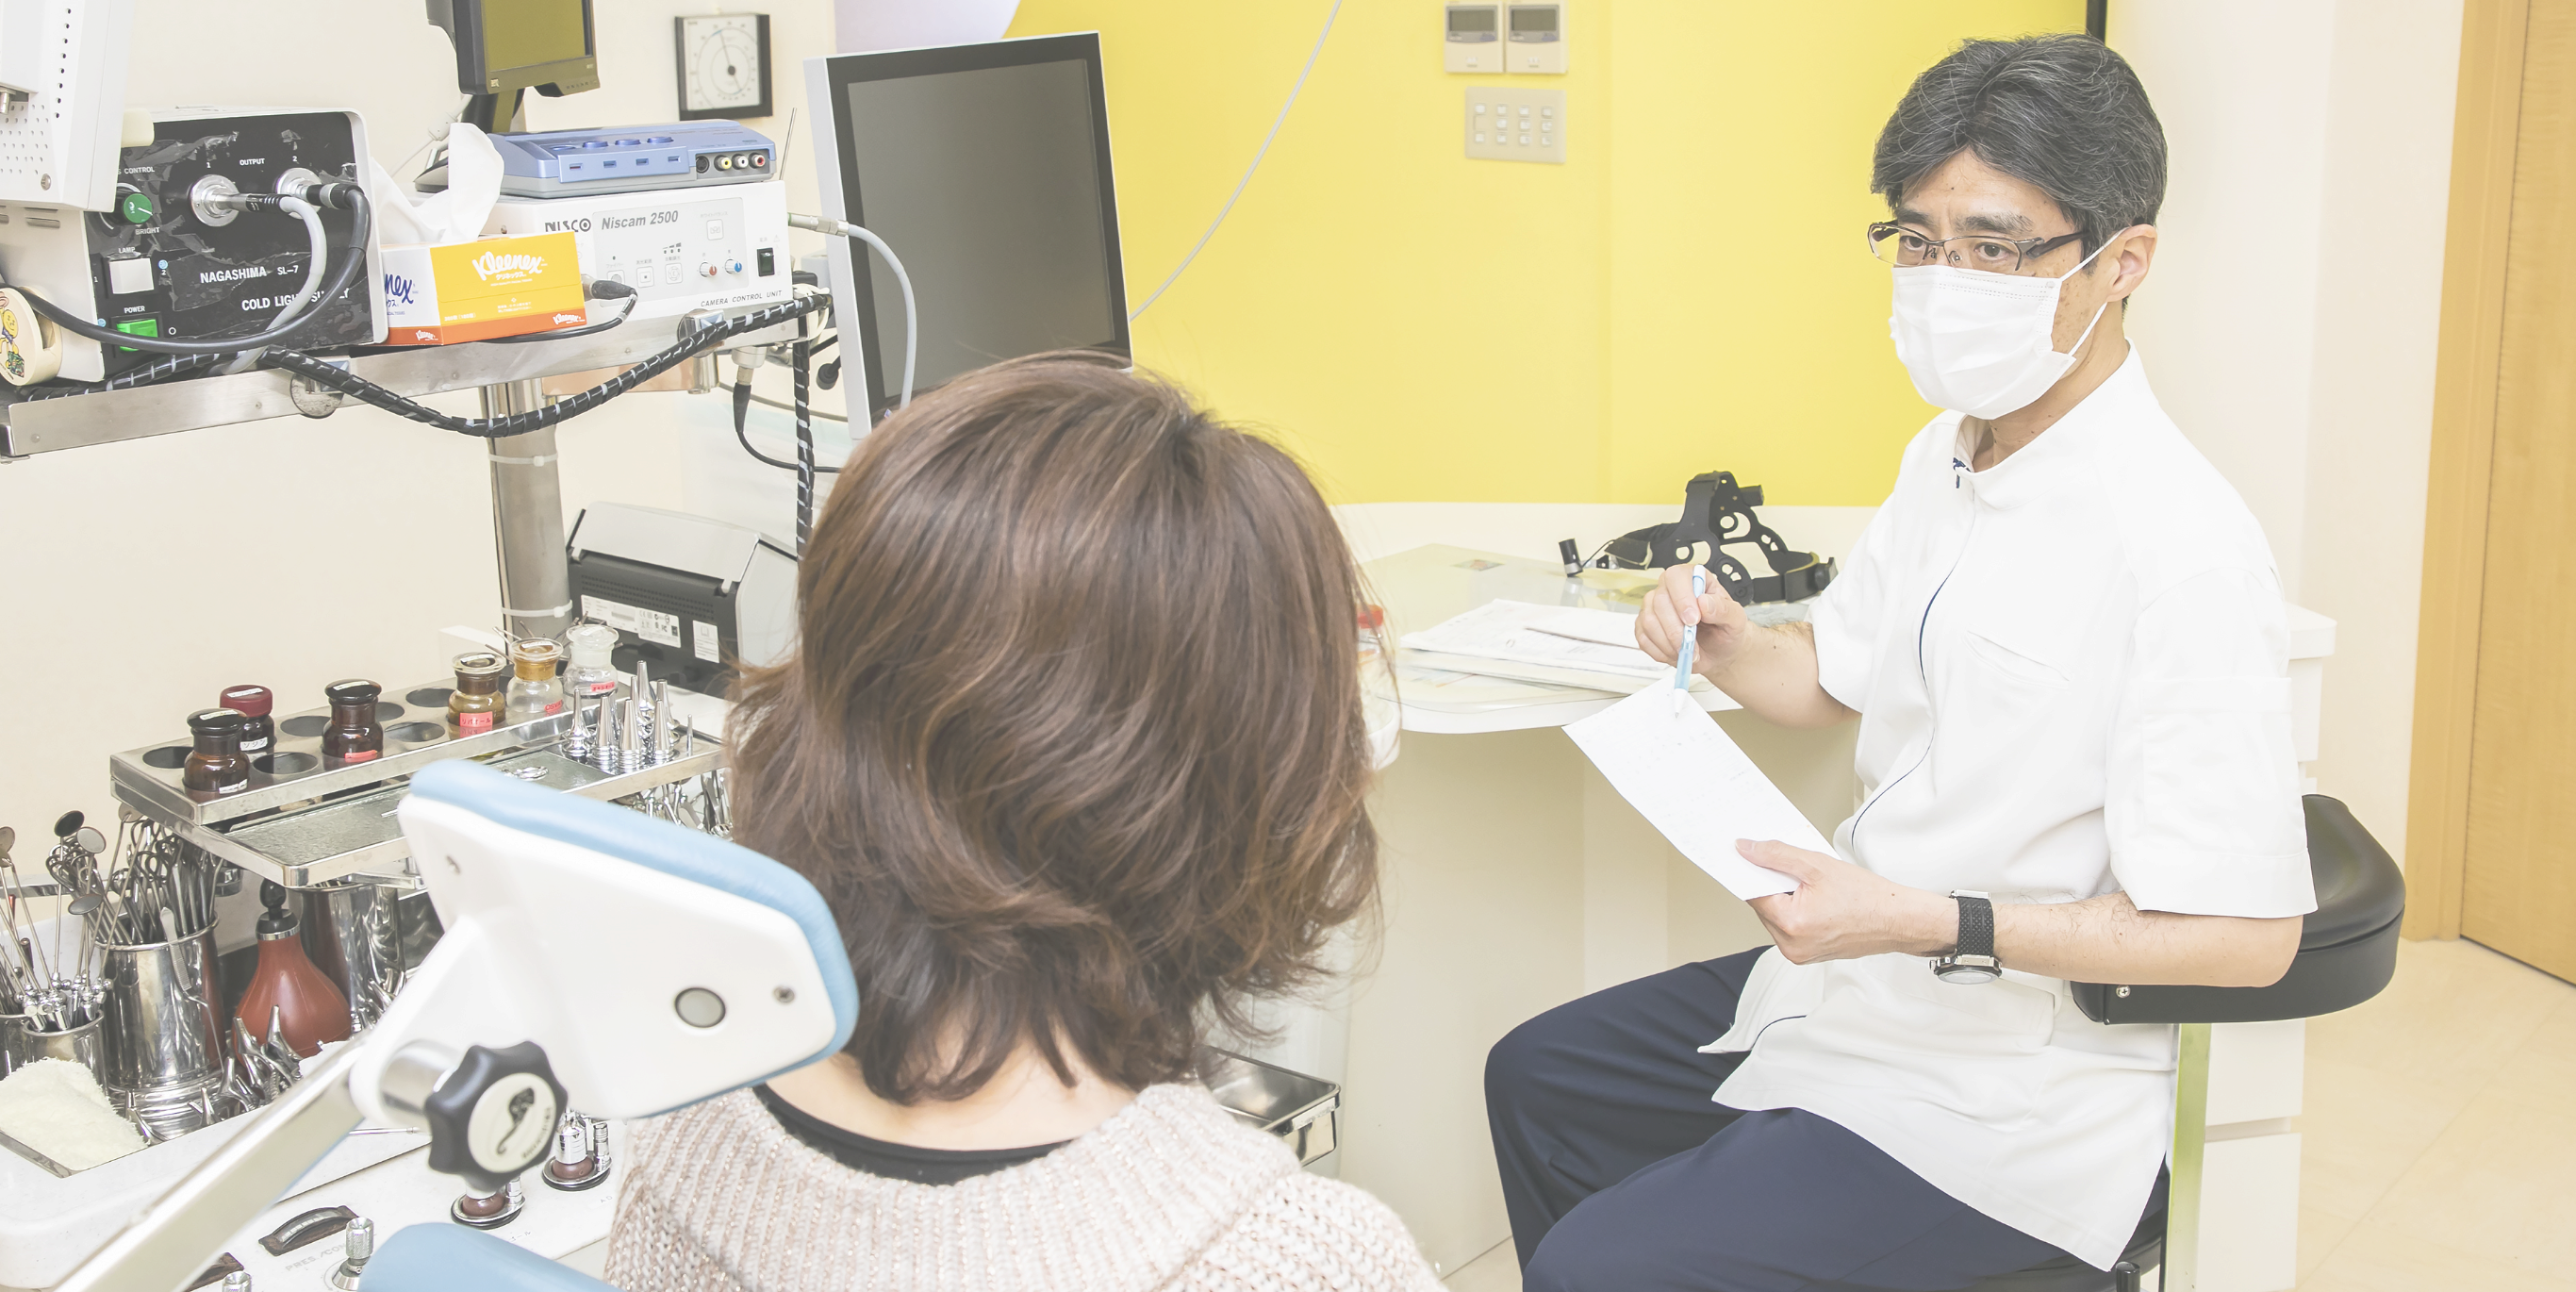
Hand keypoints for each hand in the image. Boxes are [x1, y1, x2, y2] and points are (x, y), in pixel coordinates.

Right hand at [1636, 564, 1751, 678]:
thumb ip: (1723, 609)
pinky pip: (1644, 639)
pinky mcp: (1644, 627)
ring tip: (1688, 651)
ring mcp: (1654, 608)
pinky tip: (1676, 653)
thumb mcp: (1735, 619)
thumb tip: (1704, 602)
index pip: (1676, 577)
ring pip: (1649, 621)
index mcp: (1692, 578)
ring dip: (1669, 643)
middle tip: (1692, 645)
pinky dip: (1661, 651)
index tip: (1693, 620)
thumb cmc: (1725, 630)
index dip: (1682, 598)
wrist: (1719, 651)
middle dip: (1676, 630)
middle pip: (1659, 601)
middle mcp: (1670, 589)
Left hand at [1738, 840, 1953, 963]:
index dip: (1753, 871)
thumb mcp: (1817, 865)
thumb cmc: (1869, 897)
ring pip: (1776, 917)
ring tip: (1813, 887)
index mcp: (1791, 923)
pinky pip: (1791, 928)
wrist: (1900, 921)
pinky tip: (1817, 900)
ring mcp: (1800, 954)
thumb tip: (1746, 849)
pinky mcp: (1809, 955)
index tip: (1751, 856)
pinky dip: (1797, 912)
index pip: (1753, 892)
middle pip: (1764, 906)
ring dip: (1786, 898)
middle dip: (1774, 884)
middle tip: (1796, 869)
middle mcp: (1791, 945)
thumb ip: (1777, 855)